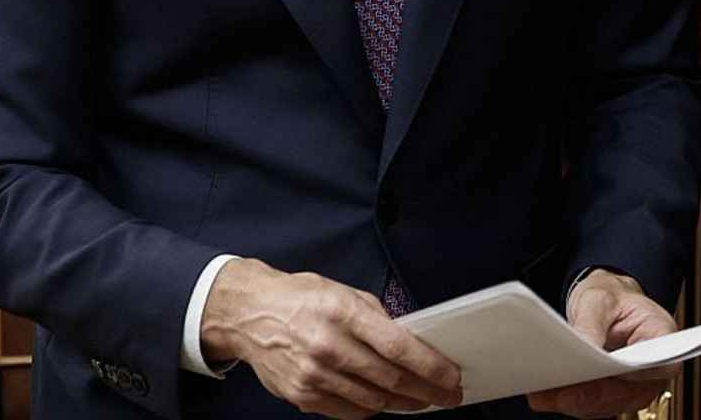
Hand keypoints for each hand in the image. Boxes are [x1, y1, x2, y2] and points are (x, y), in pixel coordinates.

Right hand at [199, 258, 461, 418]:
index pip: (399, 347)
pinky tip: (385, 405)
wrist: (248, 315)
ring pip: (373, 401)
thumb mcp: (341, 292)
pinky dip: (372, 410)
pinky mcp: (302, 395)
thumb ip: (377, 317)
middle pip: (391, 380)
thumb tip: (411, 341)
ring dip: (404, 405)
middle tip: (447, 395)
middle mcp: (329, 345)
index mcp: (343, 313)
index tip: (451, 377)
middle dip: (427, 392)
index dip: (431, 367)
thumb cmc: (299, 299)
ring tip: (421, 402)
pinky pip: (348, 411)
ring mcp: (314, 374)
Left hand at [525, 270, 675, 416]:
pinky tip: (547, 394)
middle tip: (562, 394)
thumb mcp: (599, 299)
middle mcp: (652, 369)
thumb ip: (592, 323)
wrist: (604, 303)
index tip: (605, 375)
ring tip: (546, 395)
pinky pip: (593, 404)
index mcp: (661, 337)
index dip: (634, 375)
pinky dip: (570, 401)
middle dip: (593, 396)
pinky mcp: (611, 393)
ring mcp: (633, 386)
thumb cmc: (611, 297)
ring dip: (576, 403)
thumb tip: (583, 348)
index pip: (659, 365)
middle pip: (629, 393)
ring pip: (608, 404)